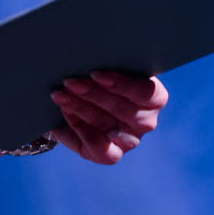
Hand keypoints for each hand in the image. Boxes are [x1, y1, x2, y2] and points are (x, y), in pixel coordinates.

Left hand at [48, 70, 167, 164]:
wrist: (84, 102)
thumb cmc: (100, 80)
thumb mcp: (107, 70)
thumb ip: (106, 65)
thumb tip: (87, 59)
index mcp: (155, 98)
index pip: (145, 91)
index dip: (121, 84)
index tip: (95, 73)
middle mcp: (146, 121)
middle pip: (122, 108)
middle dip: (92, 94)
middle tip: (69, 81)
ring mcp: (130, 140)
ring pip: (107, 125)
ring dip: (79, 108)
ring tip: (59, 95)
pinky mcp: (112, 155)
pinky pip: (99, 148)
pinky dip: (79, 129)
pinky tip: (64, 115)